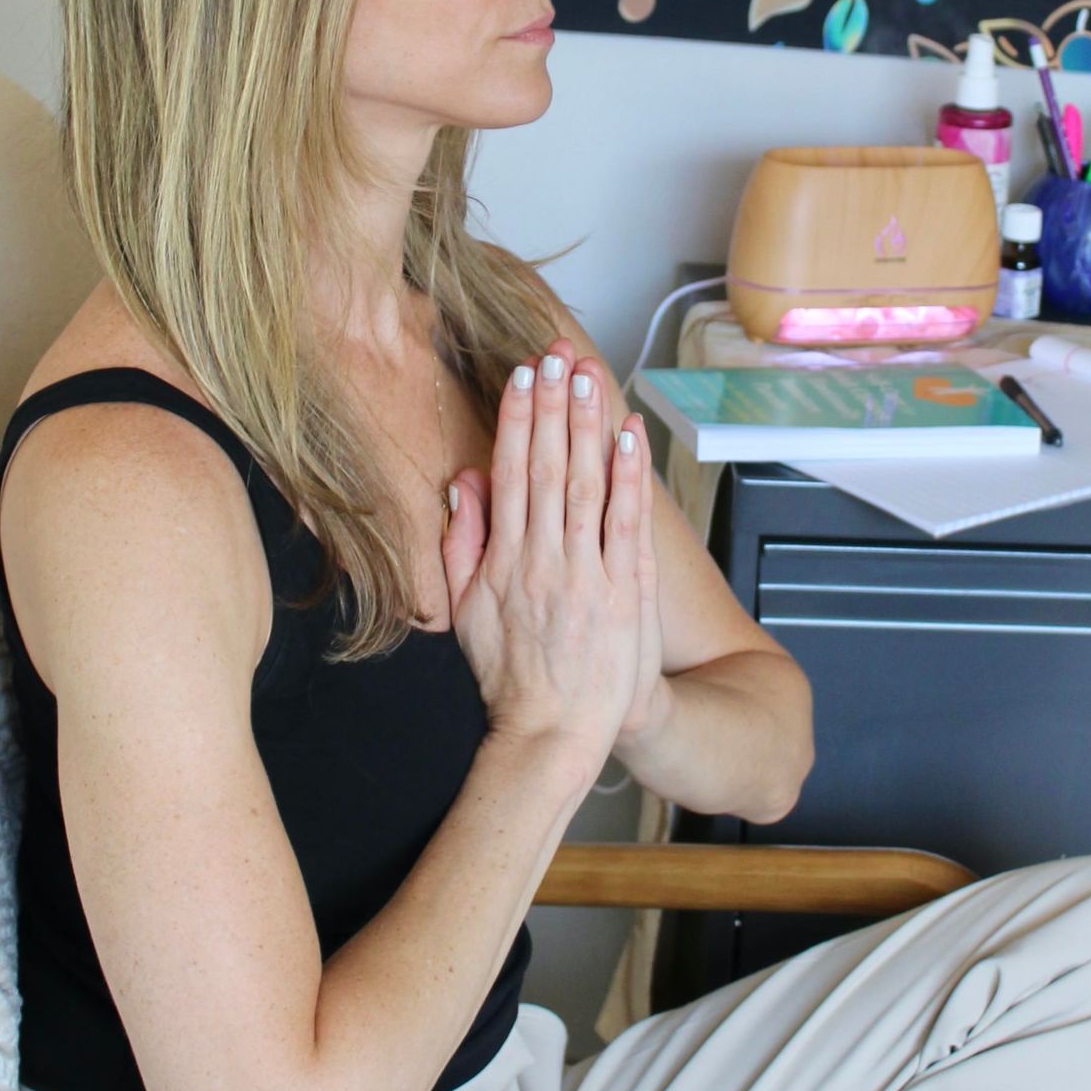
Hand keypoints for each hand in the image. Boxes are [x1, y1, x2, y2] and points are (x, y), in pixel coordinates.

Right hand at [441, 338, 650, 777]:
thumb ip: (461, 545)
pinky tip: (628, 436)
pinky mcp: (624, 592)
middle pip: (549, 468)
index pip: (511, 475)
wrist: (553, 734)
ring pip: (586, 485)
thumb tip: (462, 484)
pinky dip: (628, 477)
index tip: (523, 378)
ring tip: (588, 377)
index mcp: (503, 562)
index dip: (518, 421)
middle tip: (557, 356)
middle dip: (554, 406)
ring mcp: (587, 574)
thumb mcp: (463, 612)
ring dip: (587, 426)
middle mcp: (544, 561)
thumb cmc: (509, 676)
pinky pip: (626, 523)